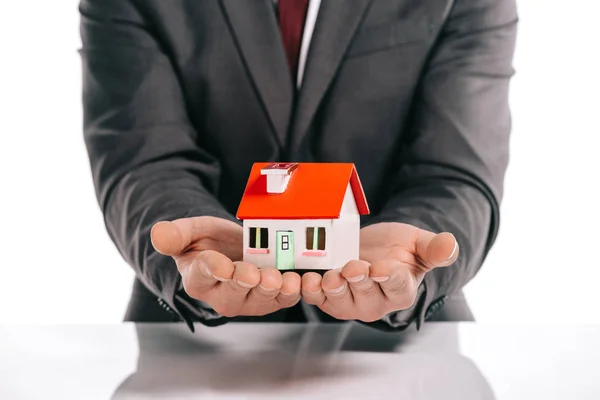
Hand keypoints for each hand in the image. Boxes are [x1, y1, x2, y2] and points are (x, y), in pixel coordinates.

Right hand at [150, 216, 300, 316]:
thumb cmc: (209, 241)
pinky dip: (293, 293)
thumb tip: (157, 233)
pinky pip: (282, 300)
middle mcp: (222, 295)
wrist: (234, 247)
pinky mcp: (270, 298)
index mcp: (197, 279)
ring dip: (272, 291)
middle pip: (232, 294)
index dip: (212, 269)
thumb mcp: (191, 231)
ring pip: (260, 300)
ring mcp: (248, 299)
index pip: (202, 275)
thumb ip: (176, 234)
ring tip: (282, 279)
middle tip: (254, 273)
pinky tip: (300, 281)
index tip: (221, 264)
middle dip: (244, 283)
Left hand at [301, 222, 457, 321]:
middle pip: (367, 294)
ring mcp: (351, 301)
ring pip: (341, 302)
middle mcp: (377, 301)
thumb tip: (451, 245)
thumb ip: (434, 248)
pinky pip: (319, 300)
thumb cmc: (398, 248)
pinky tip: (307, 280)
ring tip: (330, 277)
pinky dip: (311, 292)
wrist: (374, 247)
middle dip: (359, 281)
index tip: (381, 268)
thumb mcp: (418, 243)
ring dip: (333, 290)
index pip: (397, 286)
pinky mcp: (330, 297)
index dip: (389, 277)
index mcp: (402, 289)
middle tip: (353, 267)